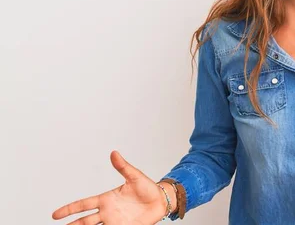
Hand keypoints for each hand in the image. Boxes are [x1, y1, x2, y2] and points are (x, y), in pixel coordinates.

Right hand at [51, 150, 167, 223]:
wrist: (162, 201)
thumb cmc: (148, 188)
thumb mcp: (135, 176)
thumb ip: (123, 167)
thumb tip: (114, 153)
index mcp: (107, 199)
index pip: (84, 204)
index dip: (69, 209)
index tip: (55, 215)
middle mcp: (108, 212)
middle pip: (84, 222)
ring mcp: (114, 222)